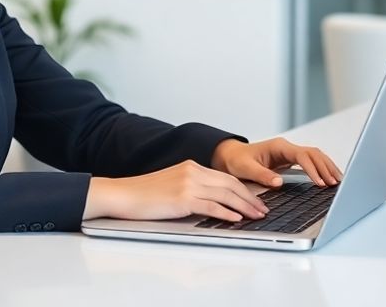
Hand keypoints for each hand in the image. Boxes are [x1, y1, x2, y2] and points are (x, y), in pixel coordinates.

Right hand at [83, 160, 268, 222]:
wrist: (122, 194)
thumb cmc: (144, 194)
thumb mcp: (172, 185)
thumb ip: (193, 189)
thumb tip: (213, 202)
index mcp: (191, 166)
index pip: (226, 177)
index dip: (244, 190)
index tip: (256, 200)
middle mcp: (192, 171)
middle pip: (231, 184)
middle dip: (250, 198)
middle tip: (263, 209)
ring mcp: (187, 183)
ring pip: (225, 194)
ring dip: (244, 206)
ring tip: (256, 216)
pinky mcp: (182, 198)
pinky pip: (211, 205)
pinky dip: (226, 212)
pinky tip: (236, 219)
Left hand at [210, 137, 342, 188]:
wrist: (231, 156)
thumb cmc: (237, 160)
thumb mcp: (246, 168)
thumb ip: (262, 174)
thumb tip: (279, 182)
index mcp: (278, 147)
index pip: (301, 156)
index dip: (312, 169)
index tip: (319, 182)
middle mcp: (286, 148)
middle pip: (313, 154)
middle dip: (326, 167)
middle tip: (335, 183)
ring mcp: (290, 154)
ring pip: (315, 156)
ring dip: (327, 167)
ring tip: (338, 181)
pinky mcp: (290, 161)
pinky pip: (311, 162)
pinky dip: (321, 169)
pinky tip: (328, 178)